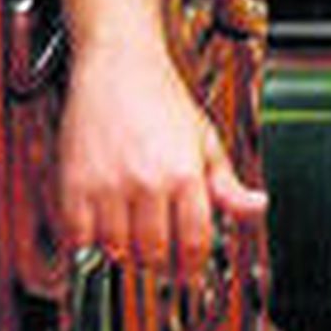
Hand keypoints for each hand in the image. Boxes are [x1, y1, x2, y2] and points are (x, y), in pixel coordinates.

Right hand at [58, 41, 266, 275]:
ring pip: (115, 250)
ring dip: (122, 250)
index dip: (190, 265)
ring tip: (128, 230)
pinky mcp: (73, 184)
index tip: (186, 267)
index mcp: (186, 174)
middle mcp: (147, 182)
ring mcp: (108, 185)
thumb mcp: (206, 140)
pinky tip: (98, 224)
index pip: (193, 245)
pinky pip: (77, 238)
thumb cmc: (162, 99)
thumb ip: (228, 184)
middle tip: (156, 248)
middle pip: (153, 254)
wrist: (118, 63)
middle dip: (157, 260)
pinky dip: (86, 240)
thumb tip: (256, 208)